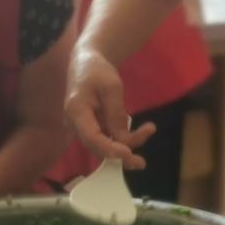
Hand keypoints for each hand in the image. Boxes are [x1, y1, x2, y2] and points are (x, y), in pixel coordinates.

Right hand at [64, 48, 157, 168]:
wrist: (85, 62)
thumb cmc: (97, 70)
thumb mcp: (111, 86)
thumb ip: (116, 113)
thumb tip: (124, 140)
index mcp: (76, 111)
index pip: (92, 138)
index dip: (109, 149)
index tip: (128, 153)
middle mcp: (75, 124)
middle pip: (97, 146)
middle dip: (121, 154)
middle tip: (142, 162)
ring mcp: (83, 127)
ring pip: (103, 145)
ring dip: (126, 145)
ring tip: (149, 131)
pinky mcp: (91, 127)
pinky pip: (107, 138)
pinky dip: (123, 138)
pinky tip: (142, 131)